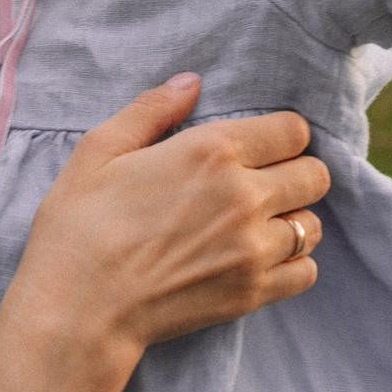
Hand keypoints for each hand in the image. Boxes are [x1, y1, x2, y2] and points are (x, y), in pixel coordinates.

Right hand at [0, 74, 328, 391]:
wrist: (75, 309)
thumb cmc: (78, 226)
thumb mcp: (100, 149)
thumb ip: (152, 109)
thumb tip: (191, 81)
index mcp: (212, 150)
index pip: (294, 130)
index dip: (280, 135)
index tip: (261, 147)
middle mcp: (244, 196)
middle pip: (315, 175)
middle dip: (294, 173)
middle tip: (263, 184)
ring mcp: (252, 249)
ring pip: (312, 224)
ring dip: (292, 220)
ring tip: (258, 225)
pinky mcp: (251, 293)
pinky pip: (305, 271)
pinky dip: (291, 264)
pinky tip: (258, 259)